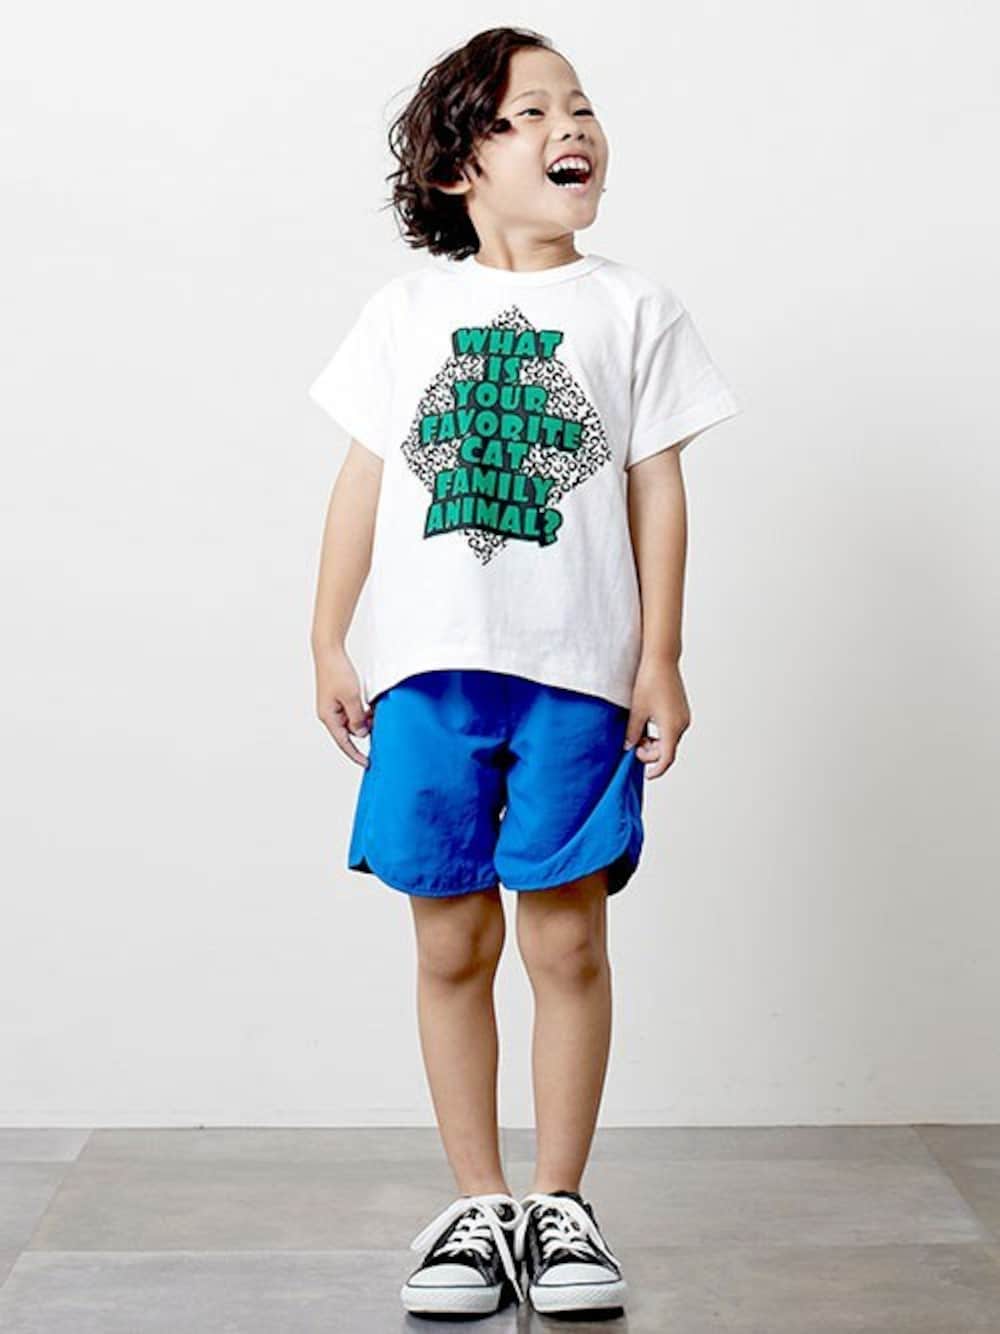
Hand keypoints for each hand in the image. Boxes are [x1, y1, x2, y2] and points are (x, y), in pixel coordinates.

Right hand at [313, 643, 372, 766]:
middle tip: (378, 722)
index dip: (356, 754)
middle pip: (349, 731)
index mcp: (329, 717)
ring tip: (374, 710)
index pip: (344, 743)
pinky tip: (370, 705)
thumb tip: (360, 734)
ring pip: (351, 721)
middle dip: (365, 729)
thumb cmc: (337, 672)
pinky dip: (361, 711)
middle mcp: (329, 714)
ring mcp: (332, 706)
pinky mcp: (337, 699)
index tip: (367, 763)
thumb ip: (357, 719)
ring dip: (364, 719)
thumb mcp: (352, 698)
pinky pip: (351, 711)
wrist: (329, 652)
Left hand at [623, 656, 690, 778]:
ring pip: (669, 740)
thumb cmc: (649, 682)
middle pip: (668, 750)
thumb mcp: (636, 710)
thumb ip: (632, 732)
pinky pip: (672, 729)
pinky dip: (660, 733)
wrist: (661, 660)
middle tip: (633, 745)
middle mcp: (682, 723)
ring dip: (655, 742)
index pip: (666, 757)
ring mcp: (684, 717)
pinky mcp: (682, 710)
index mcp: (671, 726)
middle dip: (650, 752)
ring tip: (638, 732)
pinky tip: (647, 725)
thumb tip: (628, 746)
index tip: (647, 774)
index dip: (656, 768)